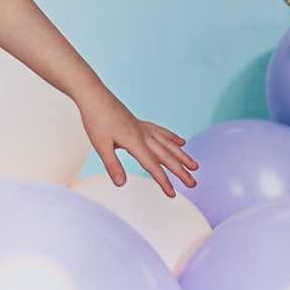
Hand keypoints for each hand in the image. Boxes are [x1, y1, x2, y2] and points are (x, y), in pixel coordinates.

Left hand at [78, 91, 197, 198]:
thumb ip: (112, 165)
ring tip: (195, 166)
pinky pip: (161, 132)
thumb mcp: (100, 145)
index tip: (172, 194)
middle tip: (194, 184)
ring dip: (182, 156)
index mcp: (135, 142)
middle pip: (166, 156)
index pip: (152, 165)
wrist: (94, 95)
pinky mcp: (140, 123)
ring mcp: (143, 128)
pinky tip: (181, 142)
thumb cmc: (95, 120)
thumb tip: (121, 184)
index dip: (163, 181)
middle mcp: (143, 135)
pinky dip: (172, 138)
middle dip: (180, 171)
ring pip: (168, 144)